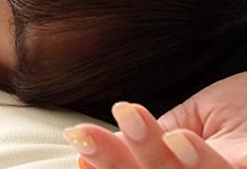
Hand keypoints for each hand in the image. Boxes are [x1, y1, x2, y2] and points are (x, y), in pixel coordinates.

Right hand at [63, 72, 246, 167]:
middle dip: (118, 159)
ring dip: (150, 155)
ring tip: (129, 119)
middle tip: (86, 135)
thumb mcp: (198, 116)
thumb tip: (101, 140)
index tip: (78, 142)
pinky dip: (201, 161)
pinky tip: (180, 140)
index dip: (107, 163)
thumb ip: (159, 133)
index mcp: (188, 166)